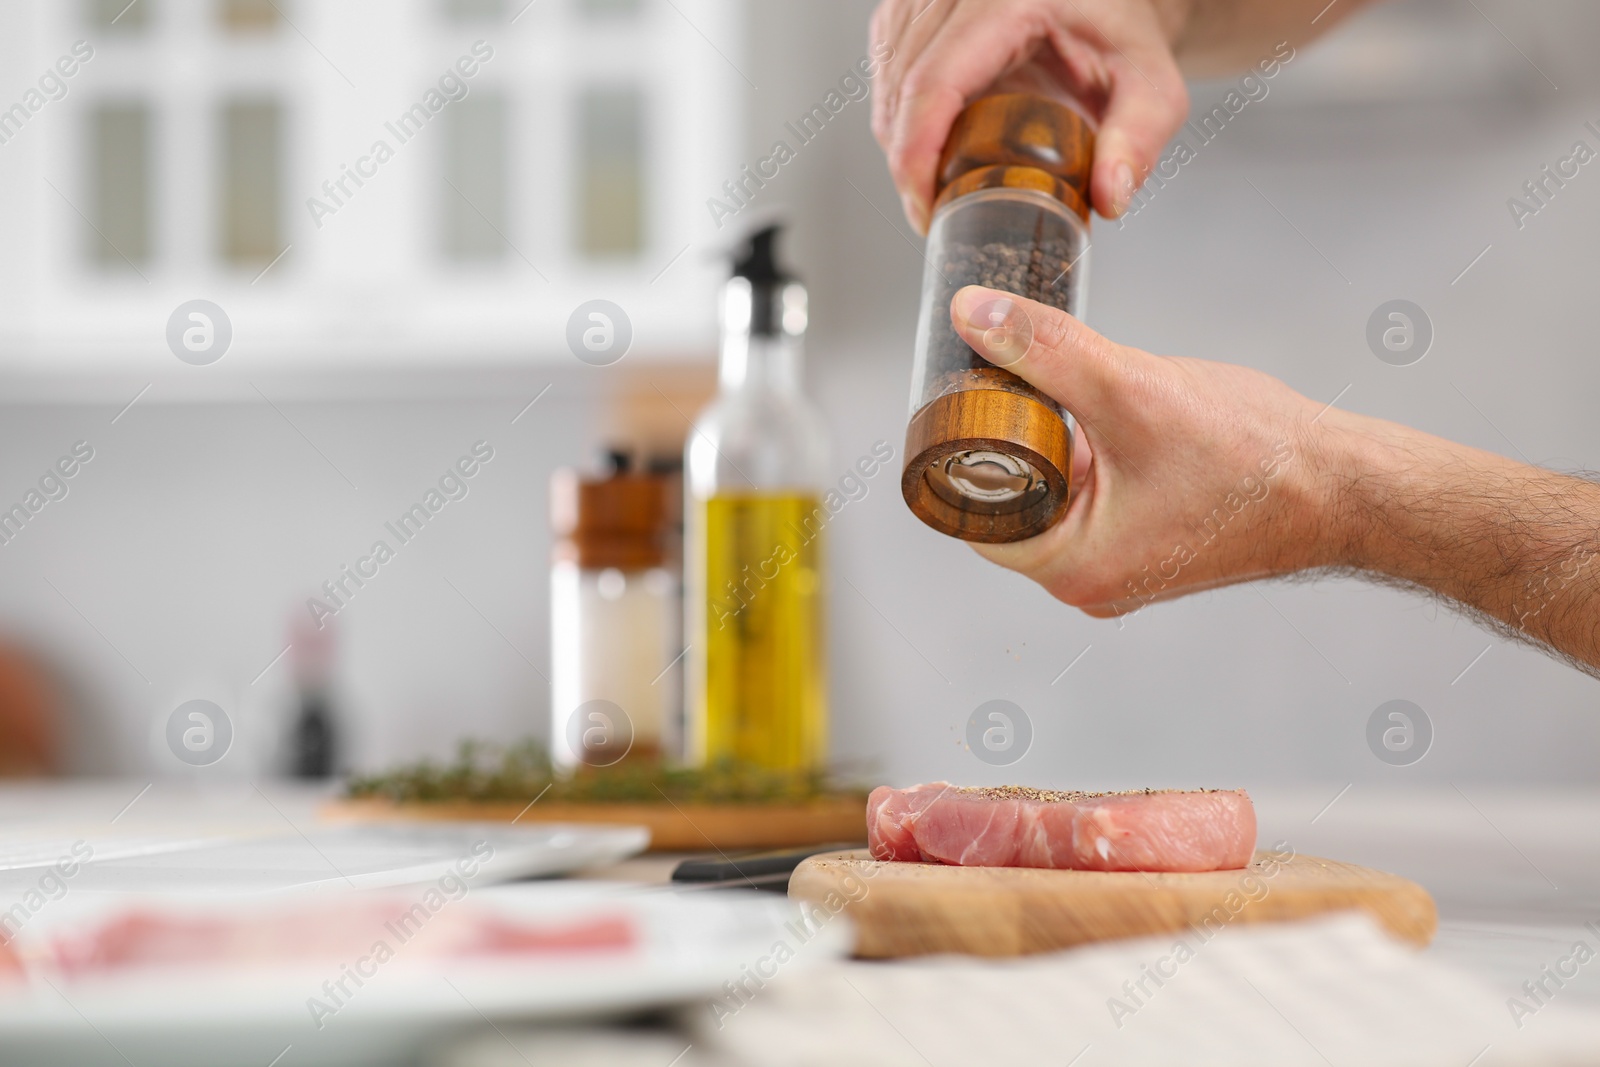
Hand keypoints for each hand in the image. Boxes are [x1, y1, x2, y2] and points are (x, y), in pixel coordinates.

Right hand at [869, 0, 1191, 230]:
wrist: (1106, 0)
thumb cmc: (1123, 33)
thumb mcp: (1150, 86)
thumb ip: (1137, 139)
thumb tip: (1109, 198)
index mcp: (1006, 1)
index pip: (932, 84)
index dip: (917, 157)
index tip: (927, 209)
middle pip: (900, 90)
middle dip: (908, 164)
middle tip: (936, 212)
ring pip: (886, 84)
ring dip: (900, 143)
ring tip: (938, 181)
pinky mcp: (913, 7)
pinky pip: (886, 71)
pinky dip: (899, 117)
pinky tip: (929, 141)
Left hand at [947, 285, 1335, 616]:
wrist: (1349, 485)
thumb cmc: (1257, 458)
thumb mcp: (1131, 389)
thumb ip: (1045, 349)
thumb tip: (972, 313)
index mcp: (1074, 569)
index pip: (974, 513)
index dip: (961, 448)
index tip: (958, 392)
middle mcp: (1092, 580)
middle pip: (1010, 500)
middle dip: (1010, 435)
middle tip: (1006, 372)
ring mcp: (1124, 564)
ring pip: (1054, 491)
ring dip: (1053, 437)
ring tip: (1064, 384)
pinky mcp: (1152, 542)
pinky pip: (1095, 494)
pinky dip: (1091, 450)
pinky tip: (1106, 409)